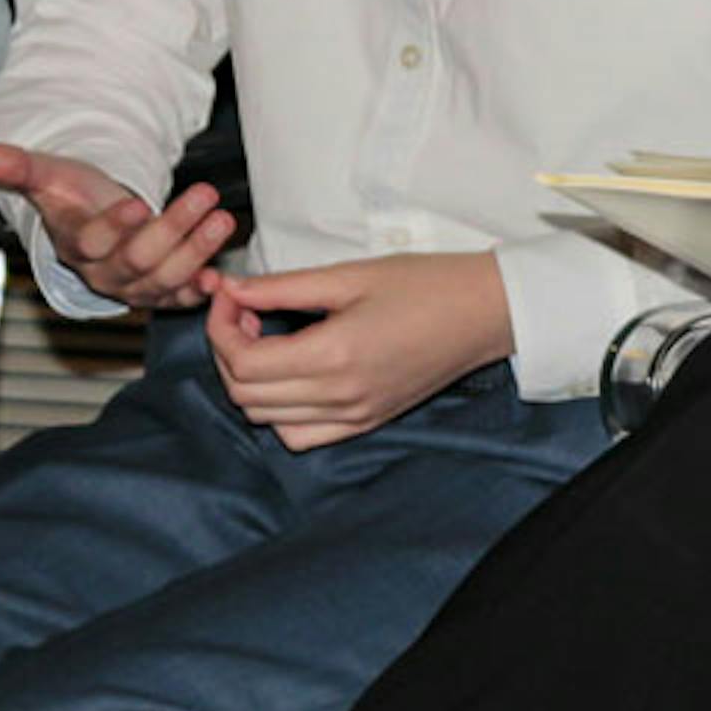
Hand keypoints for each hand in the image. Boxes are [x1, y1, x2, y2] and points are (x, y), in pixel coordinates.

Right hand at [0, 142, 233, 307]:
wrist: (99, 218)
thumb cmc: (77, 196)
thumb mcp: (51, 177)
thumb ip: (24, 169)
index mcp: (76, 244)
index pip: (91, 241)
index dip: (113, 225)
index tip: (137, 203)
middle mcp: (103, 272)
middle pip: (139, 258)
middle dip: (174, 228)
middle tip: (206, 195)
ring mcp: (134, 286)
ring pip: (165, 277)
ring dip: (198, 251)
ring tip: (223, 220)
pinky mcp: (160, 292)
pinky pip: (179, 300)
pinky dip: (199, 292)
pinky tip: (217, 278)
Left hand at [204, 252, 515, 449]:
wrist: (489, 312)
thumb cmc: (429, 284)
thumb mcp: (352, 274)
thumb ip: (284, 286)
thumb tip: (232, 289)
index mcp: (335, 354)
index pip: (243, 361)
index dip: (221, 327)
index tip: (232, 296)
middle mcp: (340, 395)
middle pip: (245, 394)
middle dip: (228, 352)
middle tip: (247, 313)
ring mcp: (354, 415)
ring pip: (265, 418)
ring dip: (251, 382)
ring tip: (269, 342)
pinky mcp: (366, 422)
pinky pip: (300, 436)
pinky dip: (280, 412)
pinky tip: (294, 377)